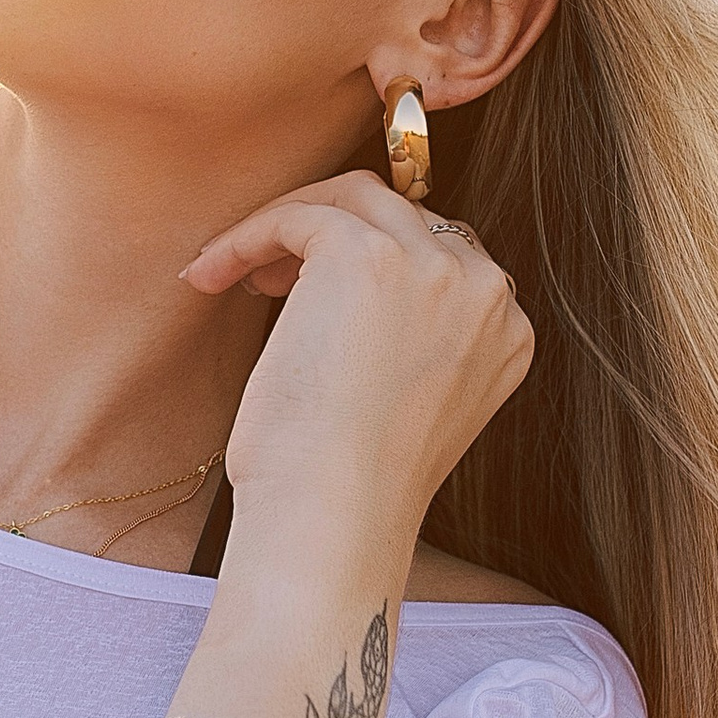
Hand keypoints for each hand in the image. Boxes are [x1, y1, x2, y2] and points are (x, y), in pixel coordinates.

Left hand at [182, 171, 532, 575]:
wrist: (331, 518)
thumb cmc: (346, 487)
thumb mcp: (404, 405)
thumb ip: (409, 342)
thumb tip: (347, 296)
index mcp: (507, 335)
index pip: (442, 258)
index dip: (370, 263)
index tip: (306, 294)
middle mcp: (487, 293)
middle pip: (401, 217)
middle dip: (328, 236)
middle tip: (268, 279)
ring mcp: (435, 269)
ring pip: (355, 199)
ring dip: (289, 224)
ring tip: (233, 271)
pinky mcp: (366, 256)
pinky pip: (300, 215)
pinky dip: (248, 236)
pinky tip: (210, 276)